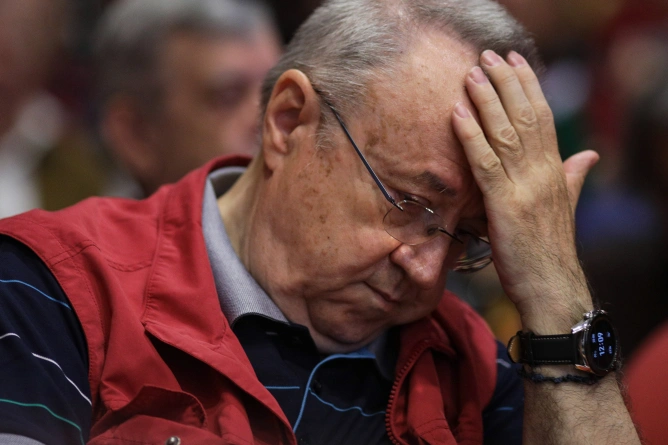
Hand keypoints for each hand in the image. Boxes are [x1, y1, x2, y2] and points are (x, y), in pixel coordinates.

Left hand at [451, 50, 597, 332]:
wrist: (552, 287)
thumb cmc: (550, 250)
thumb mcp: (564, 207)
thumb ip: (572, 178)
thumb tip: (587, 157)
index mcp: (556, 170)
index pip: (544, 118)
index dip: (528, 87)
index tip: (514, 62)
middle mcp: (544, 172)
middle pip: (525, 117)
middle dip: (506, 83)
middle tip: (488, 56)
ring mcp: (525, 187)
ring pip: (505, 134)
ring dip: (487, 100)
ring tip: (472, 73)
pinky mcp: (505, 205)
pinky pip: (485, 163)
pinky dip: (471, 136)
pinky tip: (459, 114)